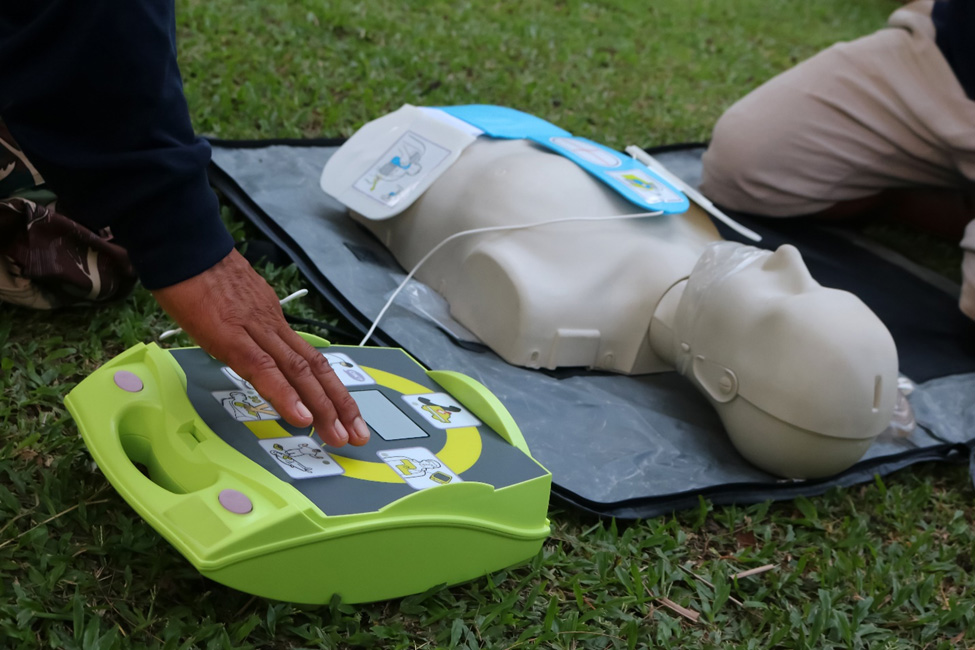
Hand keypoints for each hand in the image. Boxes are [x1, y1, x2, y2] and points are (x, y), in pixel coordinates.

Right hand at [151, 249, 368, 446]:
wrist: (182, 244)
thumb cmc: (196, 273)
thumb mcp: (229, 305)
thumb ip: (243, 328)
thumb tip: (248, 346)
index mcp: (272, 322)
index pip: (309, 360)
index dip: (330, 389)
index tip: (346, 415)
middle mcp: (272, 327)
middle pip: (314, 370)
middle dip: (339, 405)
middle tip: (357, 436)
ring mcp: (255, 330)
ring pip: (299, 372)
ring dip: (323, 408)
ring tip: (339, 436)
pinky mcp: (232, 335)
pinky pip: (263, 369)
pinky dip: (285, 395)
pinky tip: (301, 417)